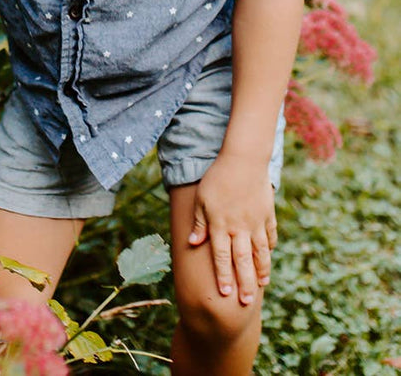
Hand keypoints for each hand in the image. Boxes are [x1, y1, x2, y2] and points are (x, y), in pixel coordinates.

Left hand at [187, 154, 276, 305]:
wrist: (244, 160)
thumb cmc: (217, 178)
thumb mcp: (201, 198)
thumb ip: (199, 222)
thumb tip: (194, 242)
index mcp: (221, 225)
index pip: (222, 257)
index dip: (223, 276)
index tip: (224, 294)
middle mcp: (240, 228)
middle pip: (243, 261)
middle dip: (245, 283)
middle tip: (246, 302)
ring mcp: (256, 223)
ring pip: (260, 252)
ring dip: (261, 270)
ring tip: (262, 285)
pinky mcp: (267, 215)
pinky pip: (270, 235)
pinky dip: (269, 248)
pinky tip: (268, 257)